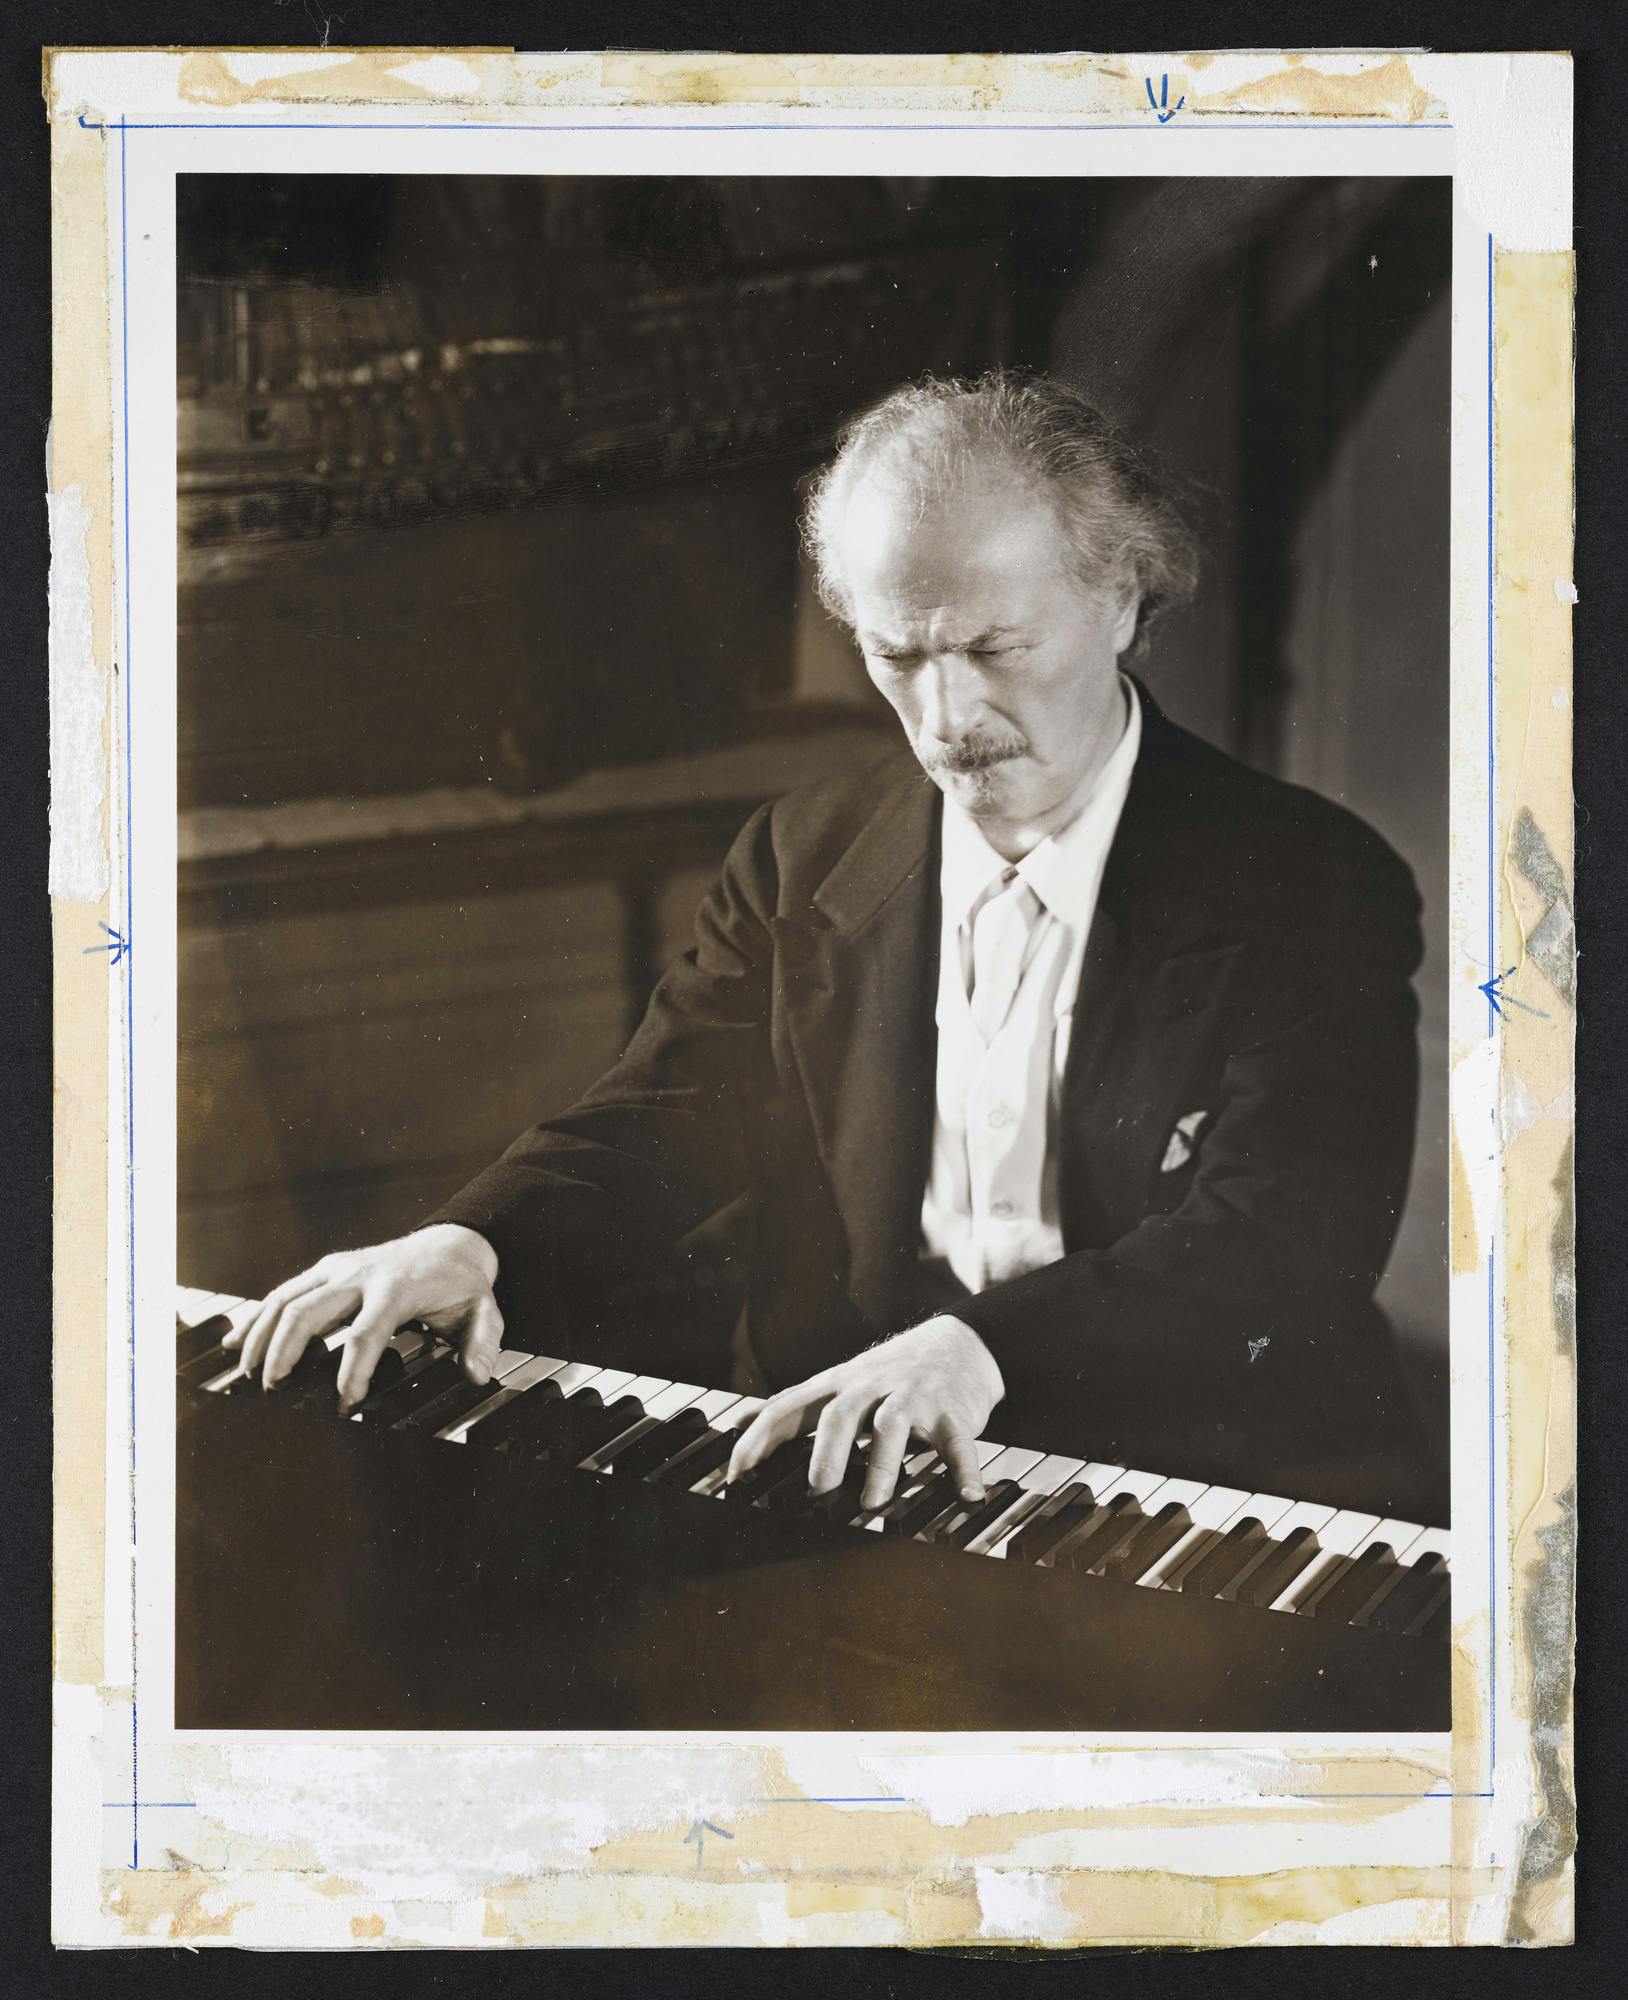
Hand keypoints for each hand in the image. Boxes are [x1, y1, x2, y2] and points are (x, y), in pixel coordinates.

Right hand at [224, 1224, 503, 1411]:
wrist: (450, 1245)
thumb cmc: (461, 1284)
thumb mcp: (483, 1311)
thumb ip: (483, 1342)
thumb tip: (478, 1373)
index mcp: (396, 1288)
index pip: (365, 1334)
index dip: (351, 1372)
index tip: (345, 1405)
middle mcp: (360, 1274)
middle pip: (308, 1312)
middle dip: (286, 1353)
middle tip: (276, 1392)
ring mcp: (338, 1268)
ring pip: (287, 1298)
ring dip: (262, 1336)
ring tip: (250, 1375)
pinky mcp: (326, 1268)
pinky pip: (283, 1291)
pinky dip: (257, 1316)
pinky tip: (237, 1342)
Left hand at [726, 1316, 1004, 1511]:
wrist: (959, 1343)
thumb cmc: (889, 1373)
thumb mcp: (839, 1382)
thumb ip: (795, 1405)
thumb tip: (741, 1422)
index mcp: (838, 1385)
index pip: (789, 1406)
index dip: (761, 1438)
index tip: (739, 1473)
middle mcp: (871, 1387)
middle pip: (841, 1414)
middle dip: (826, 1452)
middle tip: (817, 1491)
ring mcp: (913, 1397)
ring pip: (892, 1425)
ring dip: (881, 1464)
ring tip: (873, 1502)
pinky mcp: (953, 1411)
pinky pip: (958, 1442)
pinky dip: (964, 1469)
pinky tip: (967, 1494)